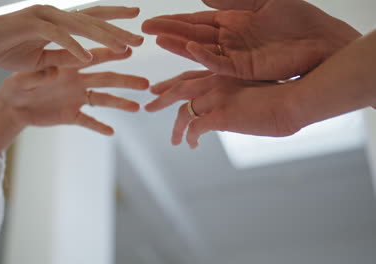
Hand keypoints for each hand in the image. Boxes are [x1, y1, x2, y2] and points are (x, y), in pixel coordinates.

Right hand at [0, 5, 143, 71]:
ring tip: (125, 48)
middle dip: (118, 30)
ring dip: (104, 37)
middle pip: (93, 22)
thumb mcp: (42, 58)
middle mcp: (56, 17)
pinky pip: (57, 38)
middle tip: (141, 37)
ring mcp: (44, 19)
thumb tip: (86, 59)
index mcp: (59, 24)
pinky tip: (89, 57)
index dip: (114, 20)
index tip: (136, 22)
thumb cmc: (7, 50)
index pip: (92, 19)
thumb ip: (63, 57)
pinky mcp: (31, 27)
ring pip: (81, 27)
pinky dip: (72, 47)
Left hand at [0, 48, 149, 153]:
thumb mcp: (22, 79)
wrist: (12, 107)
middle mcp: (77, 81)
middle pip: (106, 79)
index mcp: (69, 66)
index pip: (93, 58)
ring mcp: (76, 98)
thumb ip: (38, 75)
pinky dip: (99, 127)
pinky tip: (111, 132)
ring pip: (103, 100)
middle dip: (126, 80)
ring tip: (138, 107)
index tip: (129, 50)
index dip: (111, 54)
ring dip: (120, 103)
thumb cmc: (16, 86)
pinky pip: (88, 121)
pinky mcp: (71, 115)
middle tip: (146, 83)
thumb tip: (54, 70)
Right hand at [142, 0, 360, 79]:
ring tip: (159, 39)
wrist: (322, 40)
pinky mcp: (245, 67)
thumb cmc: (298, 20)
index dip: (174, 21)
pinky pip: (220, 62)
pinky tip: (190, 47)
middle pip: (193, 35)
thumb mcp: (263, 1)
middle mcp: (229, 41)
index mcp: (232, 24)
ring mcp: (235, 56)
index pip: (196, 22)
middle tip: (145, 29)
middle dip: (169, 31)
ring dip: (180, 45)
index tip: (152, 21)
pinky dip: (205, 56)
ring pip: (202, 50)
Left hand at [146, 72, 299, 147]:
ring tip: (175, 141)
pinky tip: (192, 145)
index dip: (174, 82)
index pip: (191, 75)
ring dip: (176, 128)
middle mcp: (216, 81)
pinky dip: (191, 137)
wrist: (294, 101)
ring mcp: (216, 97)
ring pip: (184, 112)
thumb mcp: (257, 90)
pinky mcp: (220, 115)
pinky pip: (195, 128)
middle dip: (161, 98)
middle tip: (149, 105)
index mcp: (224, 72)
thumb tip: (232, 114)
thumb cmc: (285, 96)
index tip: (160, 88)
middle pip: (179, 88)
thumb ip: (239, 97)